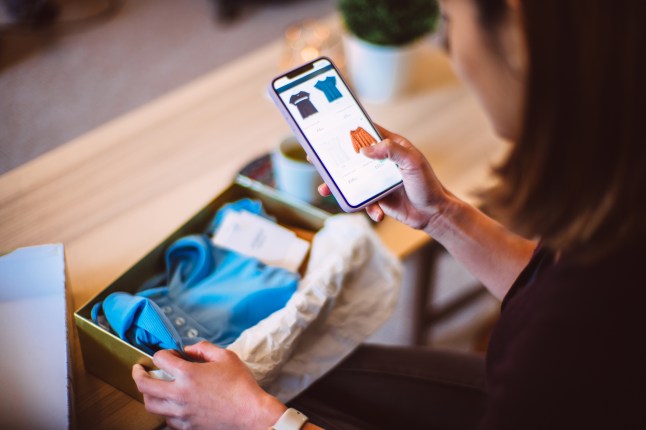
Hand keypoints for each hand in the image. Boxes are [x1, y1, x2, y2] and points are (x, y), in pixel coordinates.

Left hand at [132, 341, 285, 429]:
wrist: (251, 414)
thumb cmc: (241, 385)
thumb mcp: (226, 357)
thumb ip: (204, 349)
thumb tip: (189, 349)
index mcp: (188, 374)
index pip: (160, 359)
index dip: (162, 353)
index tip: (168, 354)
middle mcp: (179, 394)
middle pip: (144, 385)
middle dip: (138, 374)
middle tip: (139, 370)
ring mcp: (181, 413)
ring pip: (150, 405)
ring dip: (147, 394)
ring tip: (151, 389)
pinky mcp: (186, 427)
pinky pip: (165, 420)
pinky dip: (163, 411)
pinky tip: (169, 405)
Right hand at [319, 124, 449, 230]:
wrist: (433, 214)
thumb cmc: (427, 184)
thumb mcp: (412, 162)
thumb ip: (391, 151)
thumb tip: (365, 150)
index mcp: (391, 146)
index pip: (366, 132)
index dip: (348, 129)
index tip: (329, 128)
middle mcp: (381, 161)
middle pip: (352, 156)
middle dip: (333, 159)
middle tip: (314, 158)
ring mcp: (377, 179)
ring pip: (351, 179)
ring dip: (337, 185)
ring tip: (324, 189)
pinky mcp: (377, 197)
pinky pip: (362, 200)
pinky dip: (366, 207)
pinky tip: (376, 213)